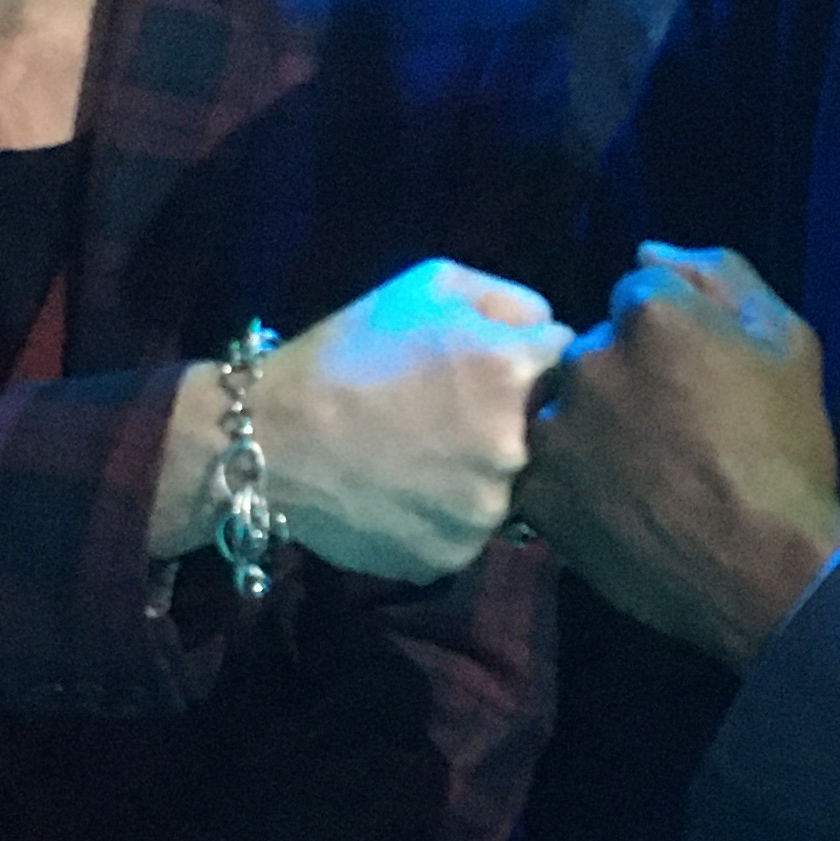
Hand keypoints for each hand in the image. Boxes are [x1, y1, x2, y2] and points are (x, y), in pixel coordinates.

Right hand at [153, 260, 572, 578]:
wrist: (271, 438)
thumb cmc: (349, 351)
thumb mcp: (429, 285)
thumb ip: (510, 300)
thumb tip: (553, 332)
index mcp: (514, 370)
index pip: (568, 362)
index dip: (532, 361)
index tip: (496, 366)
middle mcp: (515, 447)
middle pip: (547, 432)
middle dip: (515, 419)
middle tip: (452, 414)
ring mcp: (486, 510)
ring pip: (513, 487)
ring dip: (484, 472)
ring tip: (424, 454)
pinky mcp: (455, 555)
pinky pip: (471, 528)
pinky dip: (448, 513)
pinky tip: (407, 490)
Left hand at [514, 244, 839, 665]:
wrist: (766, 568)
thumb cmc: (787, 449)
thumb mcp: (787, 341)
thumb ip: (720, 275)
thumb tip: (647, 248)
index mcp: (651, 311)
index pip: (638, 296)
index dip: (671, 339)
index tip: (698, 382)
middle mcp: (588, 357)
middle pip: (594, 350)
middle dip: (624, 379)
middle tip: (671, 432)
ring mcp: (557, 428)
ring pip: (566, 409)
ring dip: (593, 429)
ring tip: (645, 475)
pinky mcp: (539, 492)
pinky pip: (547, 470)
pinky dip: (575, 483)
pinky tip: (621, 505)